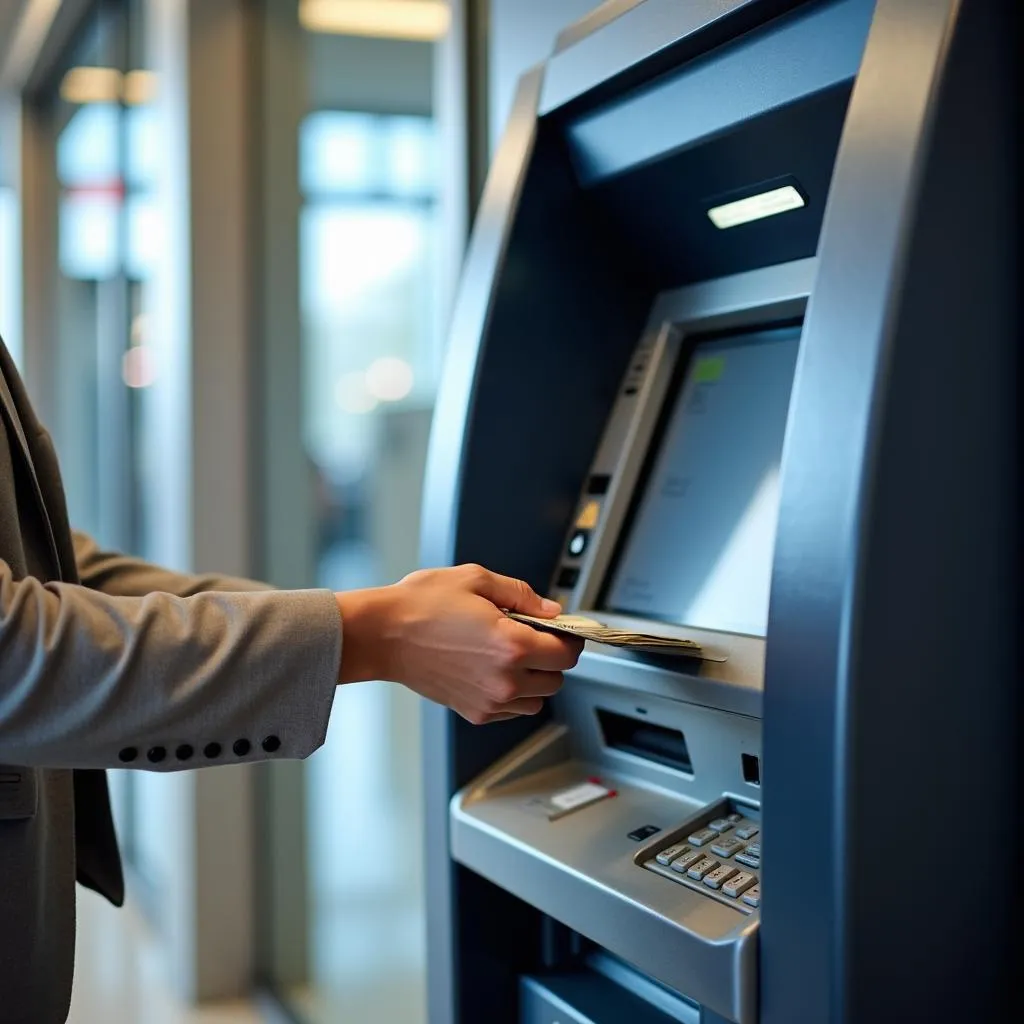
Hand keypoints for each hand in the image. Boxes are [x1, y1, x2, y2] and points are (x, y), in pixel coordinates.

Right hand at [335, 564, 582, 723]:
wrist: (382, 635)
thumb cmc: (421, 605)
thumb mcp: (476, 580)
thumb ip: (522, 595)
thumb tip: (551, 610)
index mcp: (512, 645)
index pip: (567, 652)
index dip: (570, 638)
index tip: (562, 630)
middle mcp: (506, 679)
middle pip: (557, 679)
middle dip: (552, 658)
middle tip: (534, 637)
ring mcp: (490, 700)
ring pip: (537, 699)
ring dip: (535, 680)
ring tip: (512, 656)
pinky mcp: (474, 712)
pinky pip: (512, 711)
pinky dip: (513, 695)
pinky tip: (493, 670)